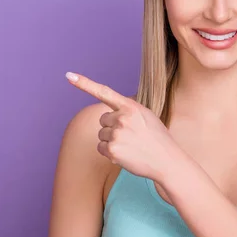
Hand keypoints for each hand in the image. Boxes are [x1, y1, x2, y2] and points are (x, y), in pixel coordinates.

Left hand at [65, 71, 183, 182]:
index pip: (104, 92)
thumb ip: (127, 111)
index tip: (69, 76)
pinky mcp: (112, 150)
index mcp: (130, 106)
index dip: (84, 83)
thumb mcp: (146, 115)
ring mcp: (116, 134)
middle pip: (103, 120)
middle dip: (112, 127)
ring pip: (101, 135)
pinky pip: (100, 148)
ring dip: (111, 141)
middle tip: (130, 136)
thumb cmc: (157, 138)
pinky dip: (110, 153)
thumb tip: (108, 115)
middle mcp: (121, 118)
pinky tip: (126, 155)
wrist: (167, 160)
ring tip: (131, 146)